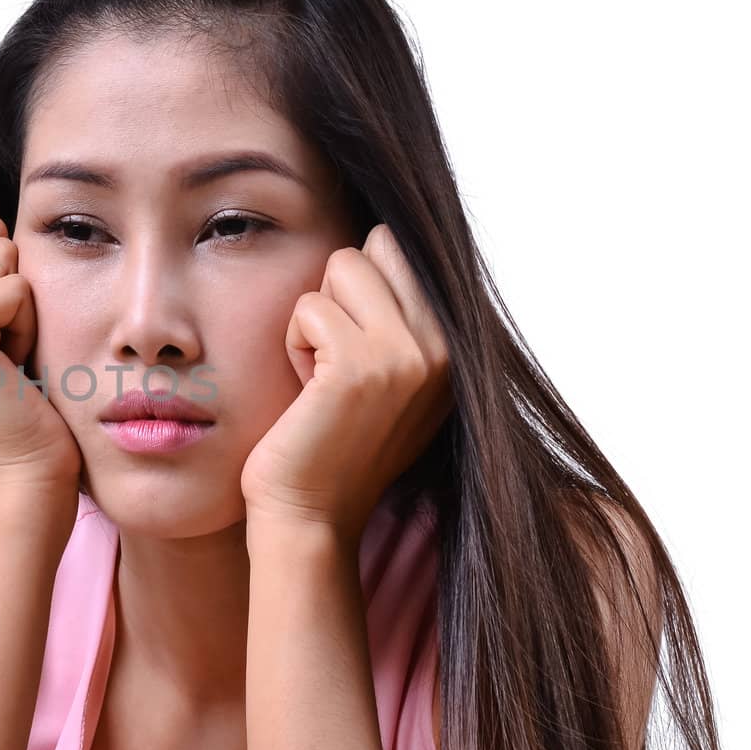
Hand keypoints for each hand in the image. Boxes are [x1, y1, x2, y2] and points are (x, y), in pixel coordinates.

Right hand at [0, 215, 83, 493]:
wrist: (24, 476)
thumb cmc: (21, 407)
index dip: (3, 283)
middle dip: (15, 292)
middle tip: (6, 355)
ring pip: (2, 258)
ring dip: (25, 309)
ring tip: (10, 361)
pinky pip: (16, 288)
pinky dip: (31, 328)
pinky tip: (15, 369)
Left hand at [240, 223, 452, 543]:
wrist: (310, 514)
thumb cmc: (332, 442)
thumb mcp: (391, 376)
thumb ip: (403, 315)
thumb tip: (383, 235)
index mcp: (457, 345)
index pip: (401, 248)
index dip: (359, 290)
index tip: (354, 355)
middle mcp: (447, 346)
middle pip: (375, 247)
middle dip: (338, 294)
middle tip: (333, 363)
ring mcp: (410, 355)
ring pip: (341, 266)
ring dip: (314, 319)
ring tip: (322, 377)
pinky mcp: (362, 366)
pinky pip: (308, 308)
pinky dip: (293, 344)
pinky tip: (308, 392)